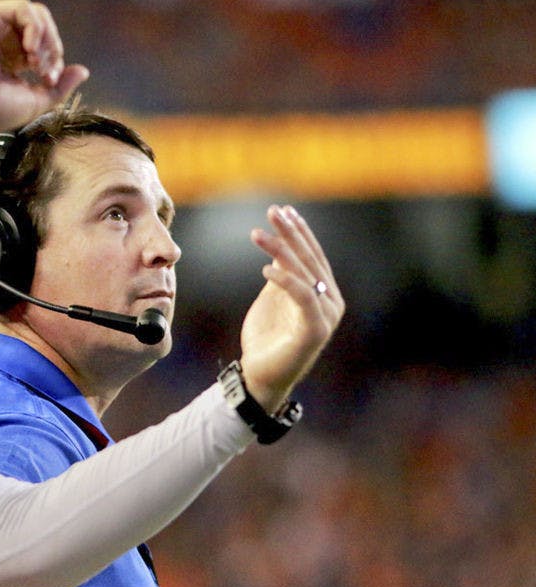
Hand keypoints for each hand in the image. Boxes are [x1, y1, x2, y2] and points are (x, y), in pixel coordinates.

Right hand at [0, 0, 88, 131]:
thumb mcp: (36, 101)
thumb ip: (60, 86)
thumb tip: (83, 71)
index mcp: (12, 59)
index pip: (46, 46)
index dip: (55, 61)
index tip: (50, 80)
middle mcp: (3, 41)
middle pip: (44, 27)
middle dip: (53, 47)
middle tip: (46, 71)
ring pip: (36, 14)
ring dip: (46, 37)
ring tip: (36, 60)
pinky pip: (23, 7)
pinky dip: (35, 26)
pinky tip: (30, 48)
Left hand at [239, 205, 343, 411]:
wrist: (261, 376)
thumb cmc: (266, 338)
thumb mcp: (273, 297)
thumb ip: (282, 274)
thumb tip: (278, 247)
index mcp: (324, 293)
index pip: (312, 255)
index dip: (299, 232)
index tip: (284, 211)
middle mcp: (330, 302)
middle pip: (310, 260)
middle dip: (291, 233)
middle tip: (274, 211)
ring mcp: (325, 317)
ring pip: (304, 275)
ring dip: (280, 251)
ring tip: (257, 234)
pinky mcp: (315, 331)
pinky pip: (302, 298)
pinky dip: (286, 281)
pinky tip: (266, 269)